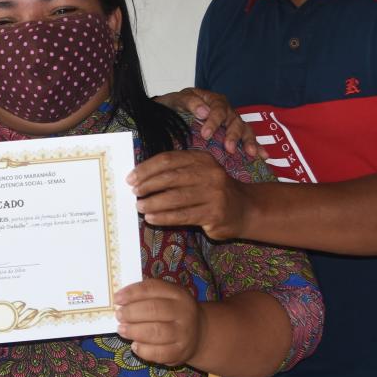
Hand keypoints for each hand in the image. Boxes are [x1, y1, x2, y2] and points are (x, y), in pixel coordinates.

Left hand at [115, 279, 201, 367]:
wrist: (199, 333)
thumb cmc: (173, 311)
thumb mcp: (166, 296)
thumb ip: (146, 295)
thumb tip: (119, 299)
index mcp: (178, 293)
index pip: (152, 288)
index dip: (132, 293)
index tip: (117, 298)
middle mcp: (184, 312)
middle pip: (154, 310)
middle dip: (131, 313)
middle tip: (119, 315)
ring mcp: (184, 333)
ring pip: (156, 332)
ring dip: (134, 331)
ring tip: (122, 330)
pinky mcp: (180, 352)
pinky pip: (159, 353)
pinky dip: (143, 350)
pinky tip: (135, 345)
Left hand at [128, 149, 244, 239]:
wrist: (245, 209)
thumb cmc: (212, 191)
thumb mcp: (199, 173)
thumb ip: (176, 172)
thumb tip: (140, 179)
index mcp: (202, 158)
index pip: (168, 159)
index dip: (146, 168)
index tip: (131, 178)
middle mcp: (210, 173)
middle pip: (170, 177)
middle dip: (147, 185)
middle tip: (134, 193)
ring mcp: (214, 194)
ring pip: (175, 198)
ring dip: (153, 203)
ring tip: (140, 207)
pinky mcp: (214, 214)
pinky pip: (182, 215)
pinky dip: (163, 217)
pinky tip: (152, 218)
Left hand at [153, 87, 259, 155]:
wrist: (172, 113)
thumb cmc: (175, 106)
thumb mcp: (177, 100)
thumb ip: (189, 103)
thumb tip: (203, 111)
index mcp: (213, 100)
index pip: (218, 109)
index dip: (213, 122)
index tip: (206, 135)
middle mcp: (226, 111)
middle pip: (235, 121)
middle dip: (233, 135)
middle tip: (229, 148)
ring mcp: (232, 123)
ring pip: (245, 130)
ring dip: (249, 142)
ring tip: (251, 154)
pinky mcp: (234, 134)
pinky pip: (248, 139)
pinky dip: (257, 147)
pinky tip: (264, 156)